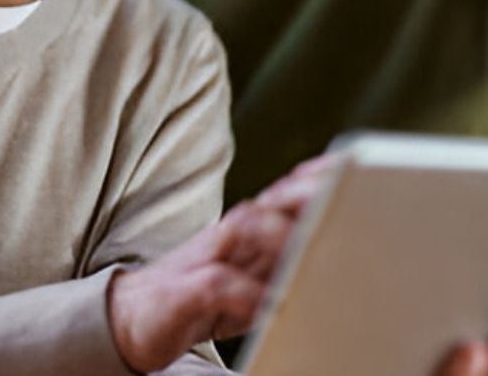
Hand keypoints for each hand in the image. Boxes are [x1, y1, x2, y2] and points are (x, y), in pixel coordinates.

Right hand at [107, 155, 337, 371]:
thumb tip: (342, 259)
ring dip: (281, 236)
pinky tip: (272, 306)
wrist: (131, 319)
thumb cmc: (204, 299)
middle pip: (274, 200)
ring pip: (247, 228)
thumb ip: (289, 266)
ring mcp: (206, 256)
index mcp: (250, 228)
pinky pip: (219, 285)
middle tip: (348, 195)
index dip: (320, 178)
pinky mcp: (185, 290)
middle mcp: (231, 234)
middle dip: (310, 194)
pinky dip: (248, 294)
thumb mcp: (254, 281)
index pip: (288, 193)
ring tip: (314, 249)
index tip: (356, 167)